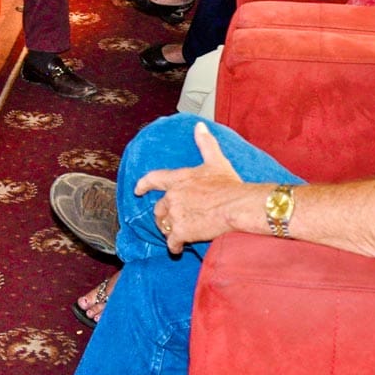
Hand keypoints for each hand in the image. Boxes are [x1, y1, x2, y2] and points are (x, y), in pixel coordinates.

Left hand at [135, 122, 244, 253]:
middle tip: (170, 221)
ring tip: (176, 235)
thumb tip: (200, 125)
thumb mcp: (216, 161)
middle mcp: (173, 196)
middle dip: (163, 215)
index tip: (137, 190)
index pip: (154, 179)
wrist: (237, 206)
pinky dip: (174, 246)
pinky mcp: (181, 232)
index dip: (144, 184)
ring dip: (168, 230)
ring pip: (164, 225)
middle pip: (158, 208)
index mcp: (179, 179)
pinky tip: (178, 249)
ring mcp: (175, 214)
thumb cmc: (229, 184)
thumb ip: (205, 143)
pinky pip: (171, 242)